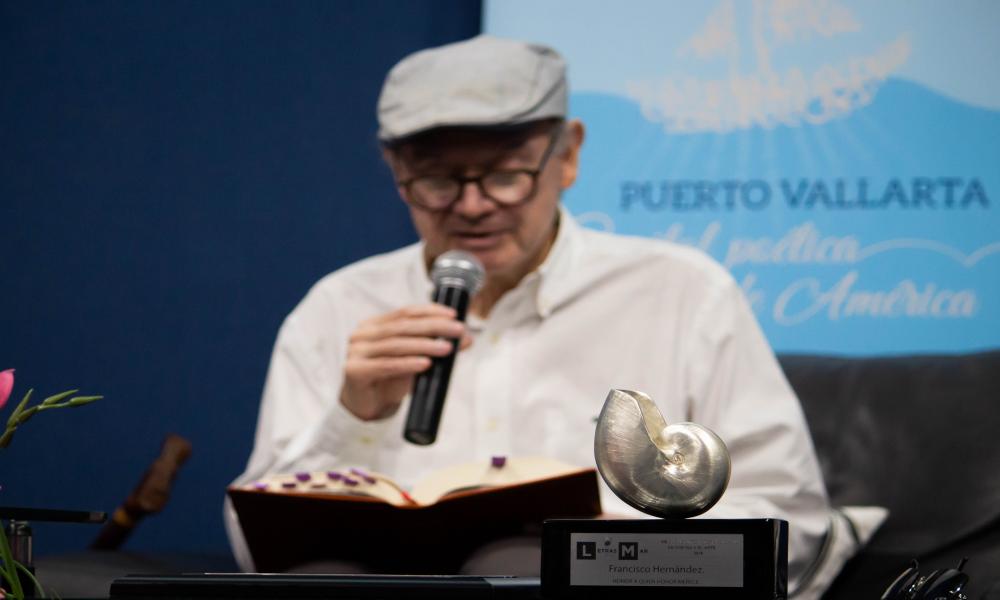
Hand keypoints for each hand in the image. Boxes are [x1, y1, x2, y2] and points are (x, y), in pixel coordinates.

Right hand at [340, 304, 469, 420]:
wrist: (368, 408)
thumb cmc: (390, 380)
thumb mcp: (414, 360)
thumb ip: (434, 347)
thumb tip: (465, 338)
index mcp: (375, 325)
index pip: (405, 312)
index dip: (430, 312)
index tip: (454, 315)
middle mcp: (362, 334)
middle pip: (403, 326)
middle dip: (434, 327)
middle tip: (457, 330)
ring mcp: (356, 352)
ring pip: (396, 345)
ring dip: (425, 345)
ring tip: (447, 349)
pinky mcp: (355, 371)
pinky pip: (387, 365)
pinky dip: (408, 364)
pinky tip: (425, 364)